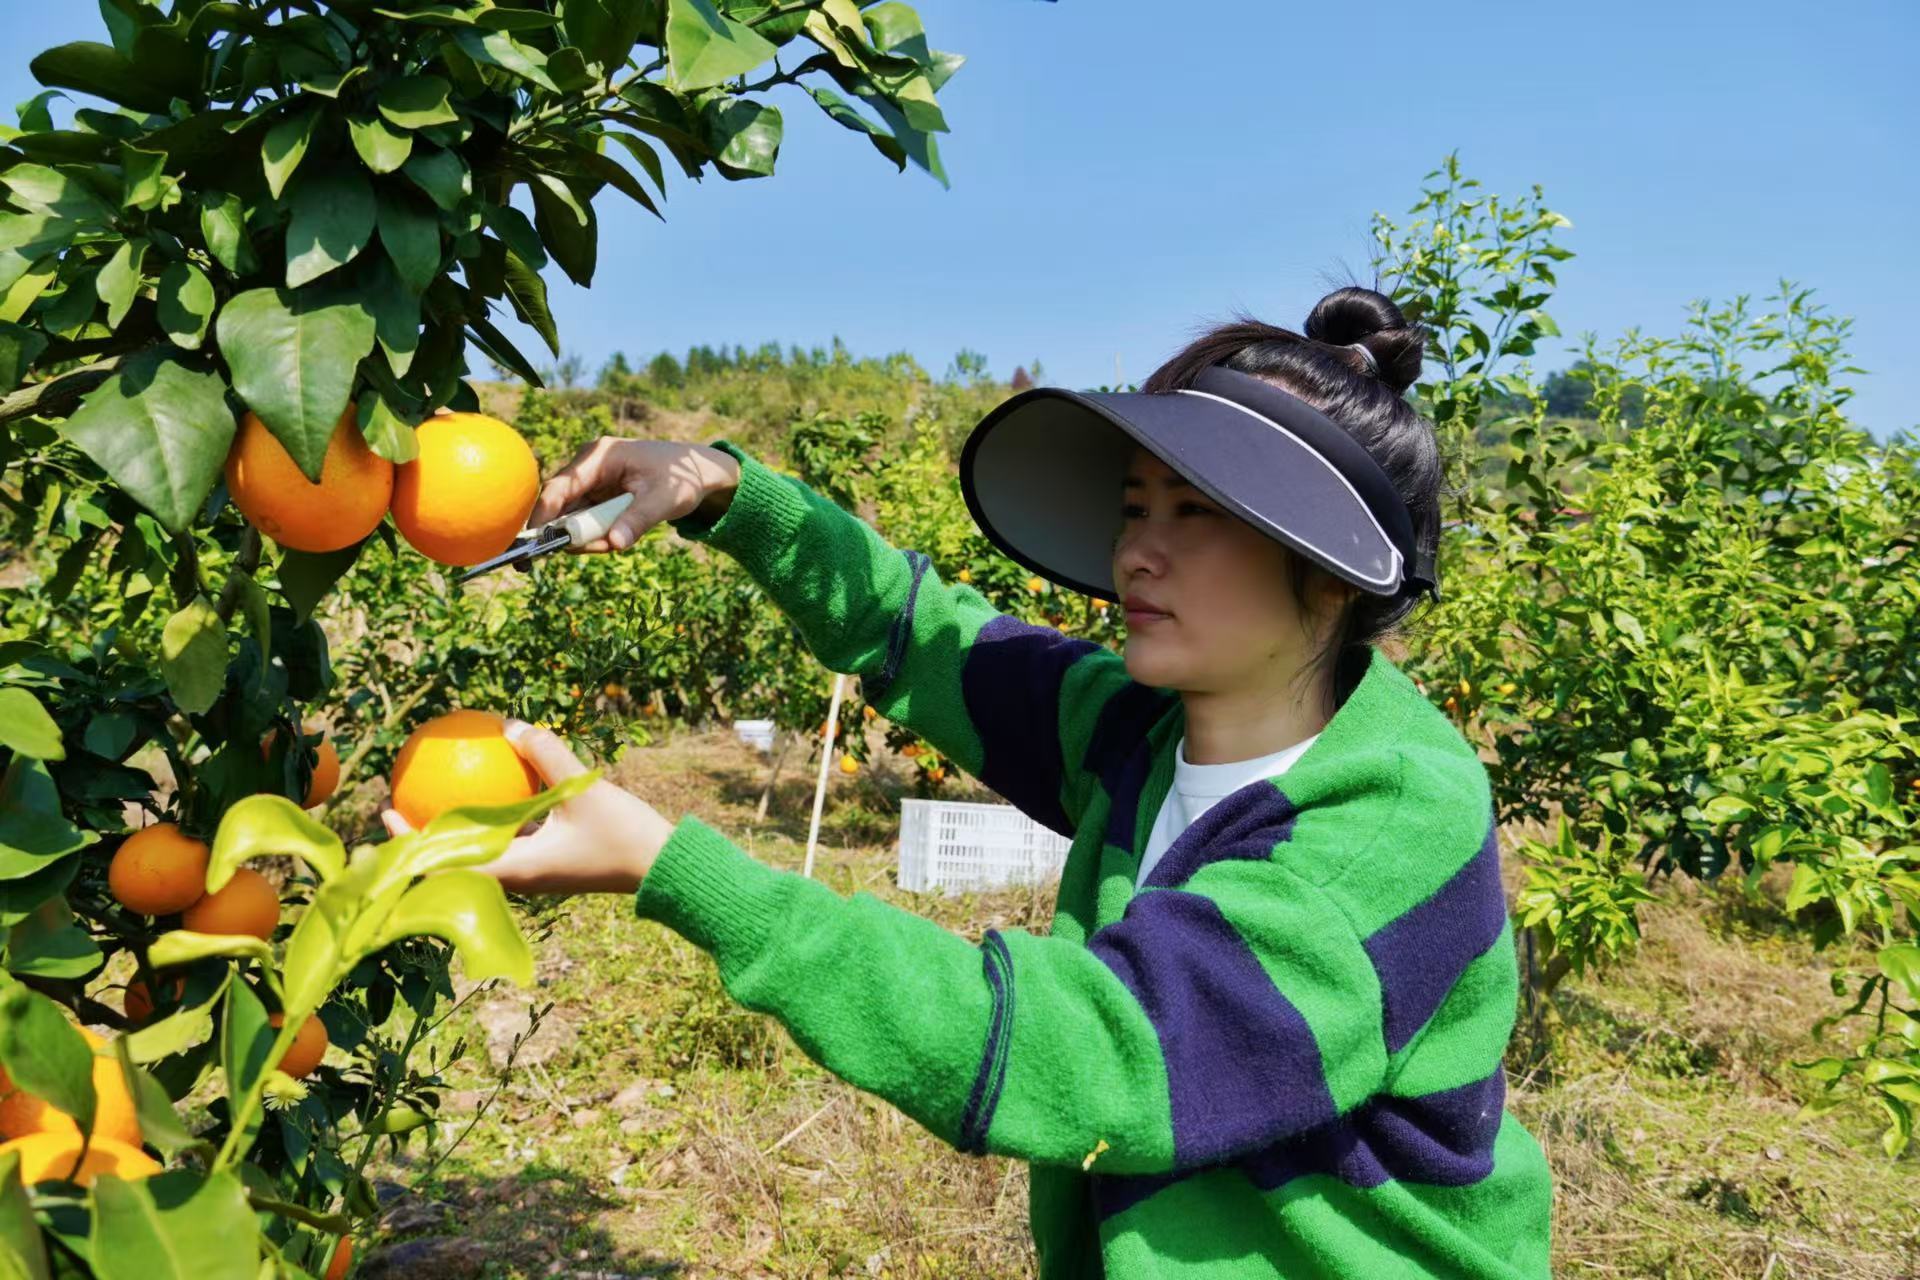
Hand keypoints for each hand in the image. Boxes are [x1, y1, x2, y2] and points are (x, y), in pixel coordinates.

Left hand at [380, 721, 675, 895]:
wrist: (663, 867)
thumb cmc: (623, 835)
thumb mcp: (583, 790)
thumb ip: (546, 755)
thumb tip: (509, 725)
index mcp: (517, 870)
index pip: (446, 861)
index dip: (410, 840)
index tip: (386, 810)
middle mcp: (519, 878)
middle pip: (454, 858)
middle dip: (424, 832)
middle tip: (400, 798)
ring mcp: (535, 873)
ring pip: (481, 851)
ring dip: (455, 828)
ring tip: (436, 795)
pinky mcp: (551, 864)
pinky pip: (508, 842)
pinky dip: (490, 823)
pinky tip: (493, 793)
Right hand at [526, 438, 739, 554]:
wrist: (694, 472)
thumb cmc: (680, 478)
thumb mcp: (664, 500)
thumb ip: (638, 520)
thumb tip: (615, 543)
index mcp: (600, 456)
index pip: (560, 486)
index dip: (545, 514)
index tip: (537, 542)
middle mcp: (588, 465)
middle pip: (560, 505)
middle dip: (571, 534)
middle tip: (599, 550)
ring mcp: (589, 480)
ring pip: (570, 517)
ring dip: (586, 537)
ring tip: (615, 543)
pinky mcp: (594, 494)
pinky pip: (583, 520)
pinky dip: (595, 535)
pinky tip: (616, 538)